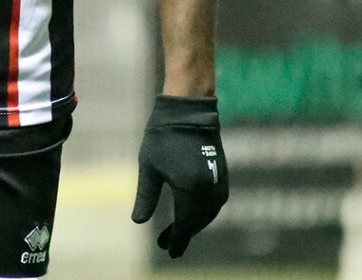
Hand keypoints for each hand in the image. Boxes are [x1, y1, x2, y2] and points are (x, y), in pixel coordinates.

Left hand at [131, 94, 228, 256]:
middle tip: (166, 242)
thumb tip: (138, 222)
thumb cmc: (163, 135)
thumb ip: (145, 197)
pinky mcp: (223, 176)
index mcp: (190, 191)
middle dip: (183, 234)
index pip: (185, 226)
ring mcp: (219, 184)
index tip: (167, 252)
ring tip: (176, 229)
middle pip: (197, 223)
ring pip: (207, 215)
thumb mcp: (149, 166)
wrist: (189, 110)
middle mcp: (209, 192)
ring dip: (193, 224)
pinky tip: (190, 212)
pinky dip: (202, 213)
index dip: (176, 241)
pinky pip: (214, 204)